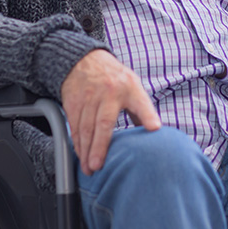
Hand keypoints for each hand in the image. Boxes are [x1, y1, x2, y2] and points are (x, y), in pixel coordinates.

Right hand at [61, 48, 161, 174]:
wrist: (84, 60)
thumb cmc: (114, 77)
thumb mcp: (133, 85)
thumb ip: (142, 108)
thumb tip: (153, 131)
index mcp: (128, 87)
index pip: (140, 102)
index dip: (148, 115)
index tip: (154, 128)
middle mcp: (107, 92)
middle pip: (103, 123)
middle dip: (99, 147)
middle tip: (98, 166)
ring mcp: (88, 97)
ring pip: (85, 128)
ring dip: (86, 150)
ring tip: (89, 168)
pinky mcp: (73, 102)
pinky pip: (74, 126)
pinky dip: (77, 142)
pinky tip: (80, 154)